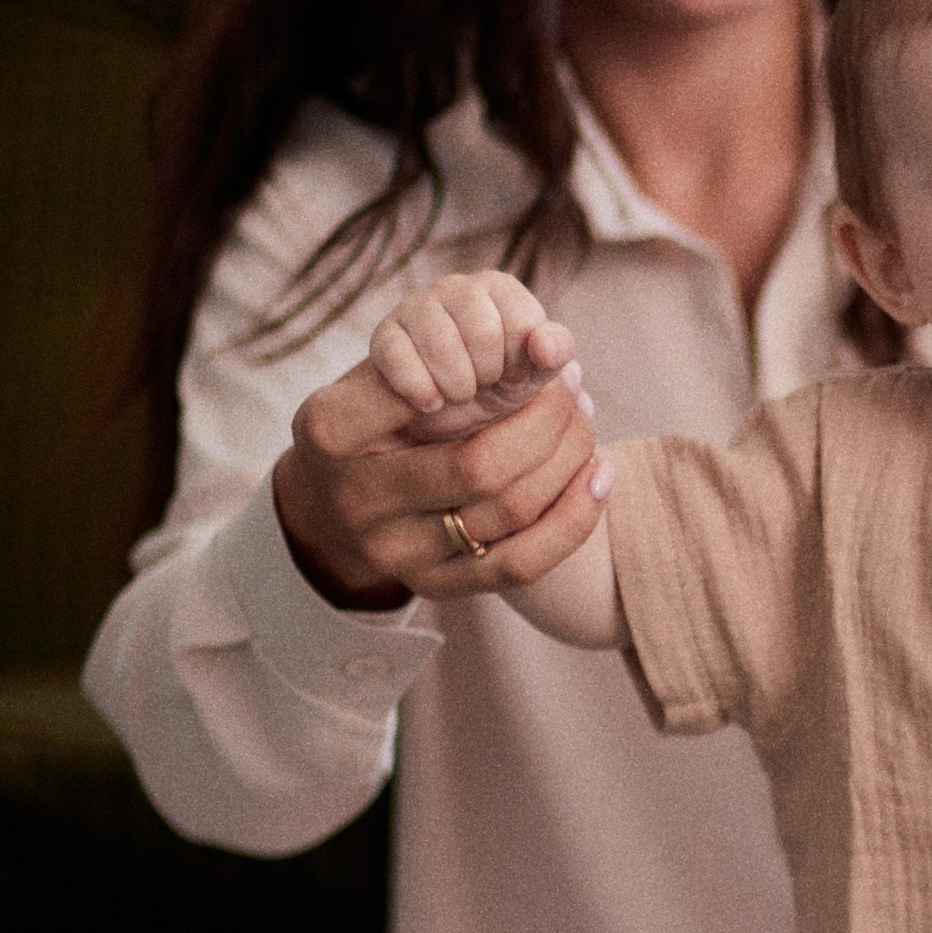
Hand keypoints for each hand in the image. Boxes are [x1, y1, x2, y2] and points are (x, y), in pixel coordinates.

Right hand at [275, 290, 606, 607]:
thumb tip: (550, 344)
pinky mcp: (434, 588)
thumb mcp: (384, 374)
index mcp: (333, 430)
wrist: (332, 499)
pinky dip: (575, 518)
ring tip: (584, 419)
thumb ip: (444, 355)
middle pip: (484, 466)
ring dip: (568, 460)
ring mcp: (395, 553)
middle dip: (548, 420)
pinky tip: (599, 476)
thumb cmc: (375, 416)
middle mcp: (357, 499)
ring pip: (511, 512)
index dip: (501, 378)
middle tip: (573, 385)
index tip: (535, 358)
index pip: (434, 396)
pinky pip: (523, 565)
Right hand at [369, 270, 563, 428]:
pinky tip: (431, 402)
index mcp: (500, 288)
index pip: (522, 323)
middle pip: (483, 333)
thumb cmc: (499, 384)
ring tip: (460, 392)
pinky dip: (422, 392)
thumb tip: (548, 346)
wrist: (445, 412)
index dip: (520, 362)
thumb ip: (555, 353)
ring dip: (457, 387)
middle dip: (489, 375)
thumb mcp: (536, 373)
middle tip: (484, 385)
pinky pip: (401, 361)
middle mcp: (456, 287)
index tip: (513, 375)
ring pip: (441, 346)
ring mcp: (415, 307)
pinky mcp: (384, 336)